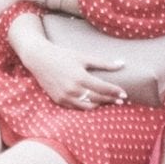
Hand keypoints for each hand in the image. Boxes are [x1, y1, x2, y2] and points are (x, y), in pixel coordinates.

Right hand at [13, 24, 128, 108]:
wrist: (39, 59)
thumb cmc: (62, 55)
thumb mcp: (83, 57)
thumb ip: (103, 63)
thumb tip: (122, 64)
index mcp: (80, 77)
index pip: (103, 88)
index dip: (115, 92)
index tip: (125, 94)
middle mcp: (72, 90)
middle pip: (98, 99)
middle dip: (111, 100)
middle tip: (121, 100)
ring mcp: (65, 97)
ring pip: (88, 107)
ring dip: (100, 105)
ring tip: (109, 102)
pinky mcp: (59, 101)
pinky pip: (77, 108)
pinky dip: (87, 107)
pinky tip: (94, 103)